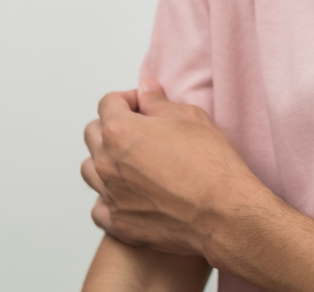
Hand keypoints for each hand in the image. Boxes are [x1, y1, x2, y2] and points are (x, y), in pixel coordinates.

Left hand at [80, 80, 261, 259]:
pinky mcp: (119, 223)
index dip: (129, 99)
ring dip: (106, 160)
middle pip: (93, 134)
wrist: (223, 212)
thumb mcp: (191, 118)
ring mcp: (110, 195)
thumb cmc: (211, 164)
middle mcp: (107, 163)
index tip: (146, 105)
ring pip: (90, 170)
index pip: (108, 103)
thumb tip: (145, 90)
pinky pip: (99, 208)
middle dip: (114, 126)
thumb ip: (159, 102)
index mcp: (120, 131)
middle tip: (141, 130)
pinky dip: (109, 199)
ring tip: (133, 162)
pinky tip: (129, 194)